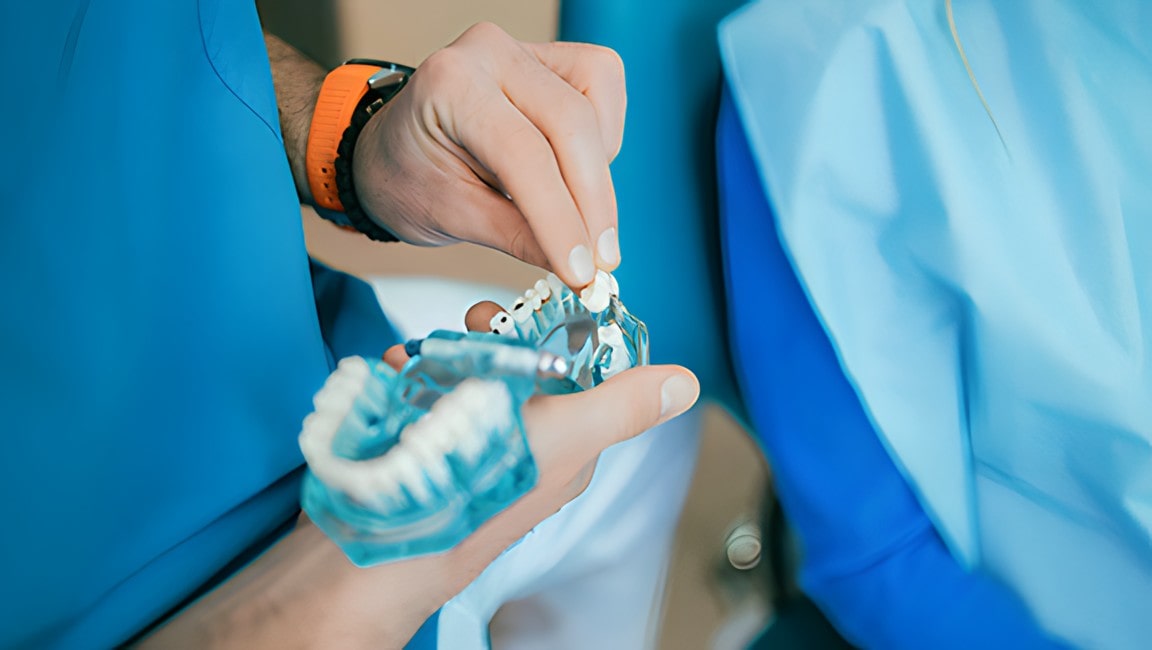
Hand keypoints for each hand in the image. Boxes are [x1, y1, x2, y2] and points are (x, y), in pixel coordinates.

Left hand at [353, 23, 626, 287]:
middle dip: (593, 203)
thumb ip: (515, 236)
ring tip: (577, 218)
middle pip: (571, 125)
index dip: (560, 218)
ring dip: (599, 175)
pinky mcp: (553, 60)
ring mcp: (525, 50)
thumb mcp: (449, 215)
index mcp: (450, 85)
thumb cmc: (407, 176)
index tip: (581, 270)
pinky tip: (575, 176)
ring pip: (595, 108)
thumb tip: (575, 267)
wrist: (393, 149)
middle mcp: (490, 53)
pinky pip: (602, 94)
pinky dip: (601, 145)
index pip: (524, 154)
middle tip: (600, 261)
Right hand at [383, 301, 698, 586]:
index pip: (580, 373)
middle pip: (522, 369)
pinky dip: (408, 377)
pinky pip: (424, 395)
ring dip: (446, 354)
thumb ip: (620, 406)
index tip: (529, 309)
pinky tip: (395, 374)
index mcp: (567, 447)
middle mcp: (523, 447)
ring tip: (424, 356)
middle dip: (494, 339)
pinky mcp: (425, 448)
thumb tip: (685, 384)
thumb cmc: (477, 492)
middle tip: (473, 324)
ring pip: (469, 376)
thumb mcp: (563, 437)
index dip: (560, 333)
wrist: (377, 547)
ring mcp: (473, 448)